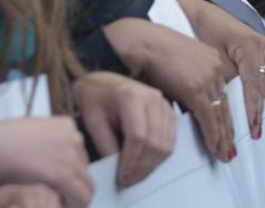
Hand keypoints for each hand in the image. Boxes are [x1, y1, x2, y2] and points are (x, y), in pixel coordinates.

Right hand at [0, 117, 91, 207]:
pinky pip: (83, 197)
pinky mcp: (64, 175)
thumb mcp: (31, 134)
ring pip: (87, 185)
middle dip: (72, 185)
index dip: (68, 171)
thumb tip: (54, 162)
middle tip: (55, 198)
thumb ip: (48, 145)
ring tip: (55, 204)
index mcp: (66, 125)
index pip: (79, 153)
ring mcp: (71, 156)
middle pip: (84, 169)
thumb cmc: (0, 143)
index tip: (54, 182)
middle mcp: (73, 138)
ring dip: (73, 198)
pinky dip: (75, 206)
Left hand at [74, 71, 175, 186]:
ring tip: (136, 175)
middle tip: (129, 181)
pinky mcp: (168, 110)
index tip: (122, 177)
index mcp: (130, 96)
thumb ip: (107, 147)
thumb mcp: (93, 123)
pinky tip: (146, 163)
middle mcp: (152, 97)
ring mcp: (163, 102)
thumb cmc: (95, 101)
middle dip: (143, 168)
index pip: (138, 136)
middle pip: (156, 142)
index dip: (132, 161)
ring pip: (167, 143)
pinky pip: (171, 139)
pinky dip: (161, 155)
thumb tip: (123, 172)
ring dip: (153, 165)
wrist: (102, 82)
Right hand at [103, 19, 234, 161]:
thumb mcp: (178, 63)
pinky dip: (212, 136)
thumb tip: (189, 102)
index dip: (225, 115)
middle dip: (227, 130)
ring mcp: (208, 78)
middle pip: (225, 105)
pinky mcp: (197, 90)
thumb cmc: (151, 51)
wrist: (141, 42)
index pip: (222, 93)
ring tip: (224, 155)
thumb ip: (189, 80)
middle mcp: (216, 68)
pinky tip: (214, 148)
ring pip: (220, 114)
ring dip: (222, 137)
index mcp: (212, 59)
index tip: (226, 130)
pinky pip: (209, 118)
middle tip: (229, 149)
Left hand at [179, 0, 264, 135]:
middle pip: (262, 82)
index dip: (253, 107)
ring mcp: (259, 43)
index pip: (254, 84)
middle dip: (258, 107)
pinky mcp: (254, 44)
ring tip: (259, 119)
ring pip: (264, 74)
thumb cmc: (199, 28)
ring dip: (262, 96)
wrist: (192, 10)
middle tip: (256, 130)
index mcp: (251, 44)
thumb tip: (238, 101)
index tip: (252, 126)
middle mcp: (260, 42)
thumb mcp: (213, 57)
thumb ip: (230, 77)